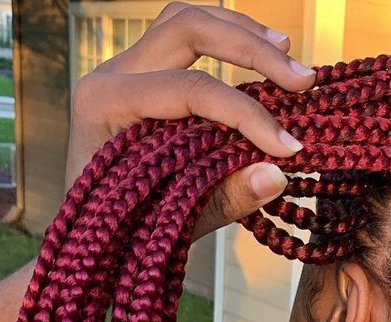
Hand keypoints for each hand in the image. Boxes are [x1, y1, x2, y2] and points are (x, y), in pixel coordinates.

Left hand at [65, 2, 313, 240]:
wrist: (89, 232)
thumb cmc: (123, 230)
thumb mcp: (174, 223)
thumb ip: (224, 198)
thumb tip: (278, 175)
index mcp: (106, 104)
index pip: (188, 89)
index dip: (245, 114)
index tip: (289, 147)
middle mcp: (111, 74)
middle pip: (186, 29)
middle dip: (250, 50)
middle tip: (302, 80)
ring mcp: (127, 69)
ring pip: (186, 19)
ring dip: (241, 31)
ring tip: (288, 53)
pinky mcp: (146, 74)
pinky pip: (187, 37)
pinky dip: (229, 39)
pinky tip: (266, 52)